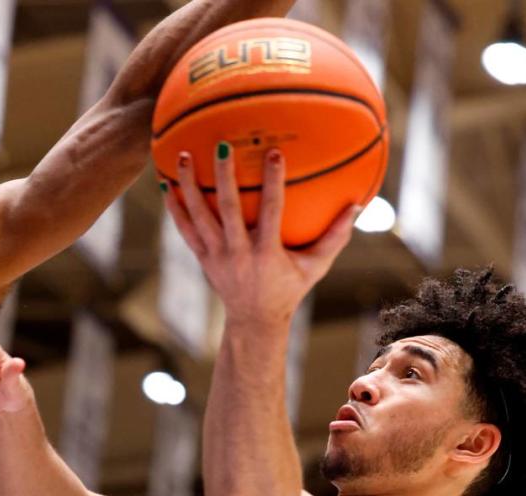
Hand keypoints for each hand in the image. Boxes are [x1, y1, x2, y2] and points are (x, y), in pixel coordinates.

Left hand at [164, 145, 357, 327]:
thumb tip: (359, 205)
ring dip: (189, 185)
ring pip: (199, 216)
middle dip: (223, 176)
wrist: (254, 321)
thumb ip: (335, 237)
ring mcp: (216, 256)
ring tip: (180, 155)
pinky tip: (166, 185)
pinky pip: (185, 230)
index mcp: (266, 254)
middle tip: (220, 144)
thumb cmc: (289, 289)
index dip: (272, 183)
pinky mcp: (202, 258)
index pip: (270, 212)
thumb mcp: (315, 268)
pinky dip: (175, 209)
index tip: (274, 153)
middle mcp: (238, 253)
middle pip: (227, 209)